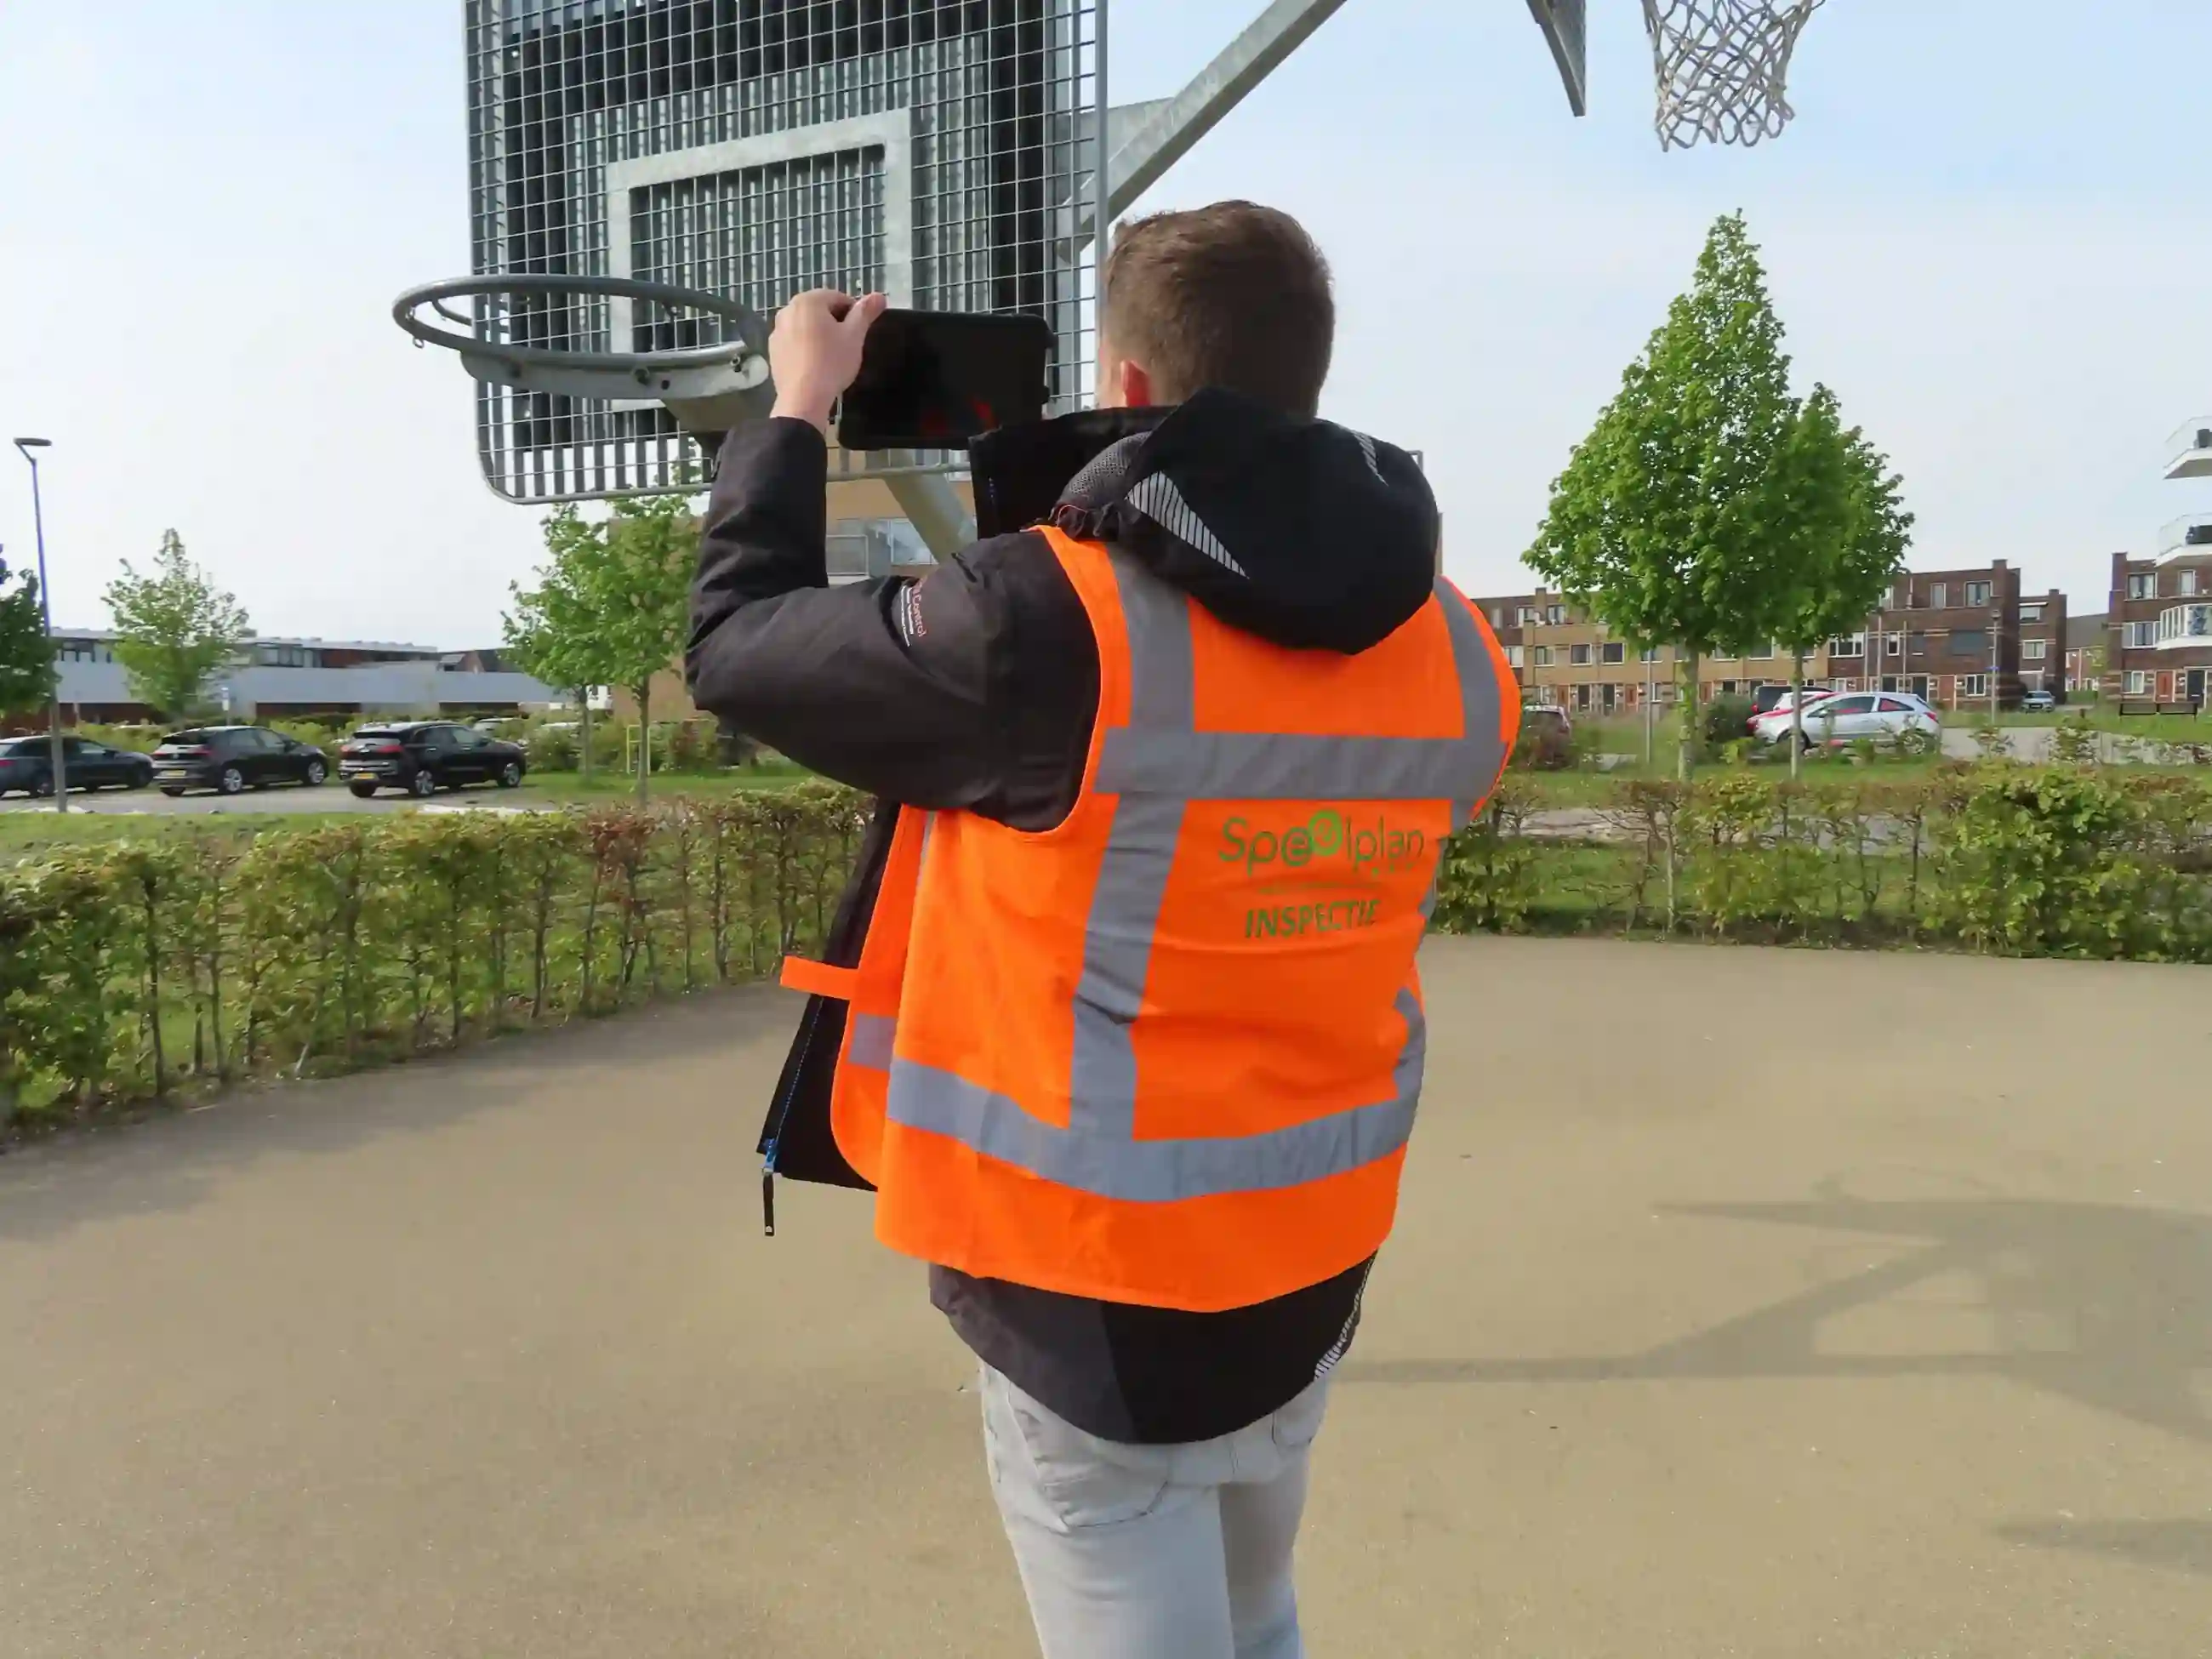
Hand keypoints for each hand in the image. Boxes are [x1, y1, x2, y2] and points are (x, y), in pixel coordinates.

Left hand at [768, 289, 886, 436]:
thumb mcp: (855, 336)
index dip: (853, 313)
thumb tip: (879, 296)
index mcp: (808, 301)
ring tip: (831, 357)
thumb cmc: (832, 362)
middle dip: (834, 323)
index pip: (837, 297)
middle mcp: (787, 310)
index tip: (859, 332)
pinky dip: (805, 348)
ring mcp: (777, 331)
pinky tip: (815, 366)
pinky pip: (794, 343)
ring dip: (819, 335)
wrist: (803, 398)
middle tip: (846, 345)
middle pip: (819, 311)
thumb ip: (866, 312)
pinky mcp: (773, 352)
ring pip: (805, 327)